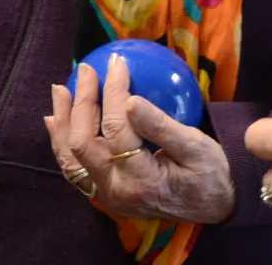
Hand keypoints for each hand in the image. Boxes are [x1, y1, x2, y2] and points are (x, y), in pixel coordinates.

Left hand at [47, 54, 233, 223]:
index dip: (112, 92)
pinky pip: (75, 167)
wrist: (213, 209)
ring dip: (64, 121)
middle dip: (82, 102)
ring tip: (60, 89)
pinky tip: (57, 120)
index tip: (118, 63)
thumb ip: (161, 126)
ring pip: (70, 157)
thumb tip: (130, 100)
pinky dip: (63, 141)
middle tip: (86, 69)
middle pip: (83, 143)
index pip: (116, 129)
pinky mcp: (104, 193)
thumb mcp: (196, 147)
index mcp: (140, 180)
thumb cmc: (211, 174)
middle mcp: (115, 191)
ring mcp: (106, 195)